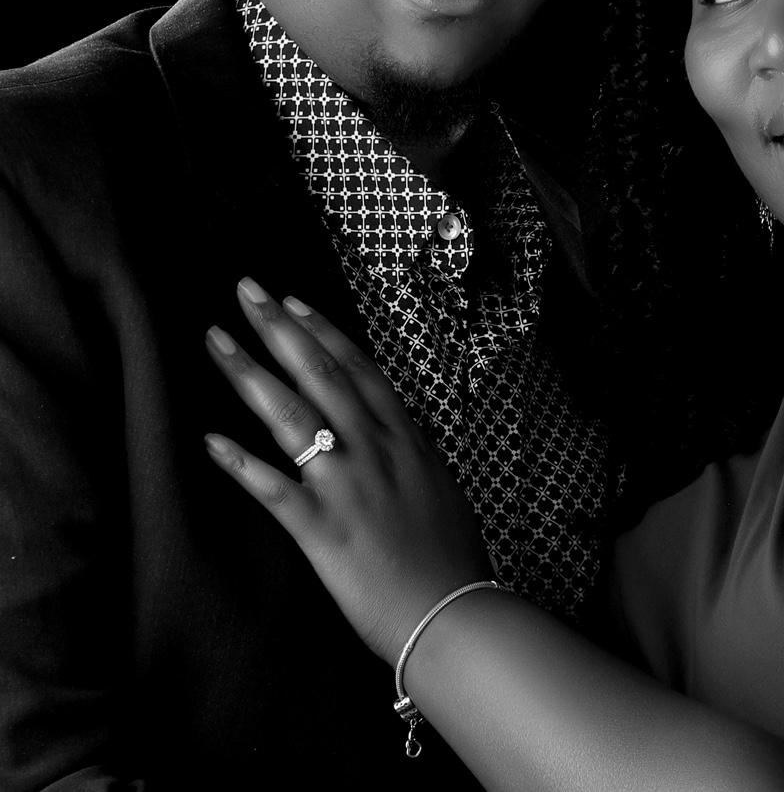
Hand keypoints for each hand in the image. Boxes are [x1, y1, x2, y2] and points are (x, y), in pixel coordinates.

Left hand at [204, 279, 494, 666]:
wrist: (453, 612)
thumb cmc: (450, 558)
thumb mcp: (437, 489)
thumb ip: (408, 457)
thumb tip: (389, 438)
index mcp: (405, 439)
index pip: (358, 369)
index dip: (322, 332)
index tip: (291, 302)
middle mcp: (375, 450)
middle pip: (320, 375)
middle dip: (279, 329)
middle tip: (247, 291)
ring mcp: (349, 485)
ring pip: (293, 415)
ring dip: (249, 374)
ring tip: (217, 341)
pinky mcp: (324, 528)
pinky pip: (274, 488)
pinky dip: (241, 463)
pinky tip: (212, 441)